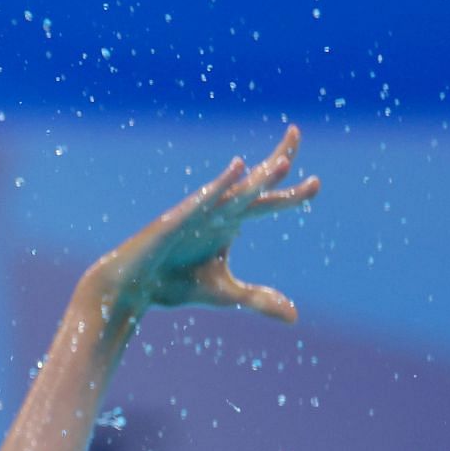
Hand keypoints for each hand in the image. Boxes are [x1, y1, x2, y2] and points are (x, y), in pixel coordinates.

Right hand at [81, 124, 319, 322]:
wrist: (134, 287)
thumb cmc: (176, 284)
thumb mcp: (228, 294)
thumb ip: (260, 300)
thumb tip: (295, 318)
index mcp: (231, 223)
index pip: (267, 201)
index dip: (290, 193)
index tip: (315, 184)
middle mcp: (219, 212)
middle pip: (255, 184)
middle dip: (277, 160)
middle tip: (296, 133)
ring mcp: (200, 213)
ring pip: (237, 191)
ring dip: (259, 178)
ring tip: (284, 163)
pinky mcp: (180, 219)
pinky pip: (204, 197)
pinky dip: (222, 183)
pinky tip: (238, 168)